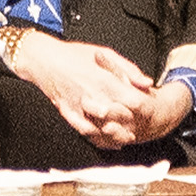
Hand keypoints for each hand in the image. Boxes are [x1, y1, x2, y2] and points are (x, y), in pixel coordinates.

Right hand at [11, 32, 165, 146]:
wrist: (45, 60)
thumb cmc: (75, 54)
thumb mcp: (107, 54)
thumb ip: (129, 70)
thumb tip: (148, 83)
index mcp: (106, 80)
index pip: (132, 101)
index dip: (144, 108)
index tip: (150, 110)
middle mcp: (94, 96)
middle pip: (120, 118)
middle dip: (133, 124)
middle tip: (142, 127)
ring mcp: (81, 107)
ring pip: (104, 129)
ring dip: (117, 135)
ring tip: (127, 137)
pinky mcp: (70, 114)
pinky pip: (86, 132)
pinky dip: (98, 139)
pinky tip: (107, 142)